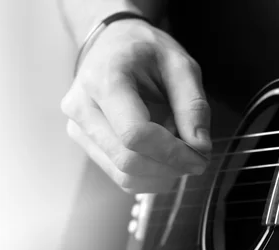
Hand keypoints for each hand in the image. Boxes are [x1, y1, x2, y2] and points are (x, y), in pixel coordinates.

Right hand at [61, 18, 211, 193]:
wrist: (110, 44)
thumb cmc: (144, 50)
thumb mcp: (179, 63)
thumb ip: (193, 104)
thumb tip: (200, 147)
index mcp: (104, 80)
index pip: (134, 134)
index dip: (172, 154)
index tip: (200, 157)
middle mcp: (82, 108)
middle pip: (127, 161)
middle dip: (169, 167)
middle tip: (195, 156)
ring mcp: (78, 129)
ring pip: (122, 175)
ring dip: (160, 173)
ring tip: (176, 149)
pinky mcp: (83, 143)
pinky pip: (118, 175)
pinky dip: (148, 175)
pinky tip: (160, 154)